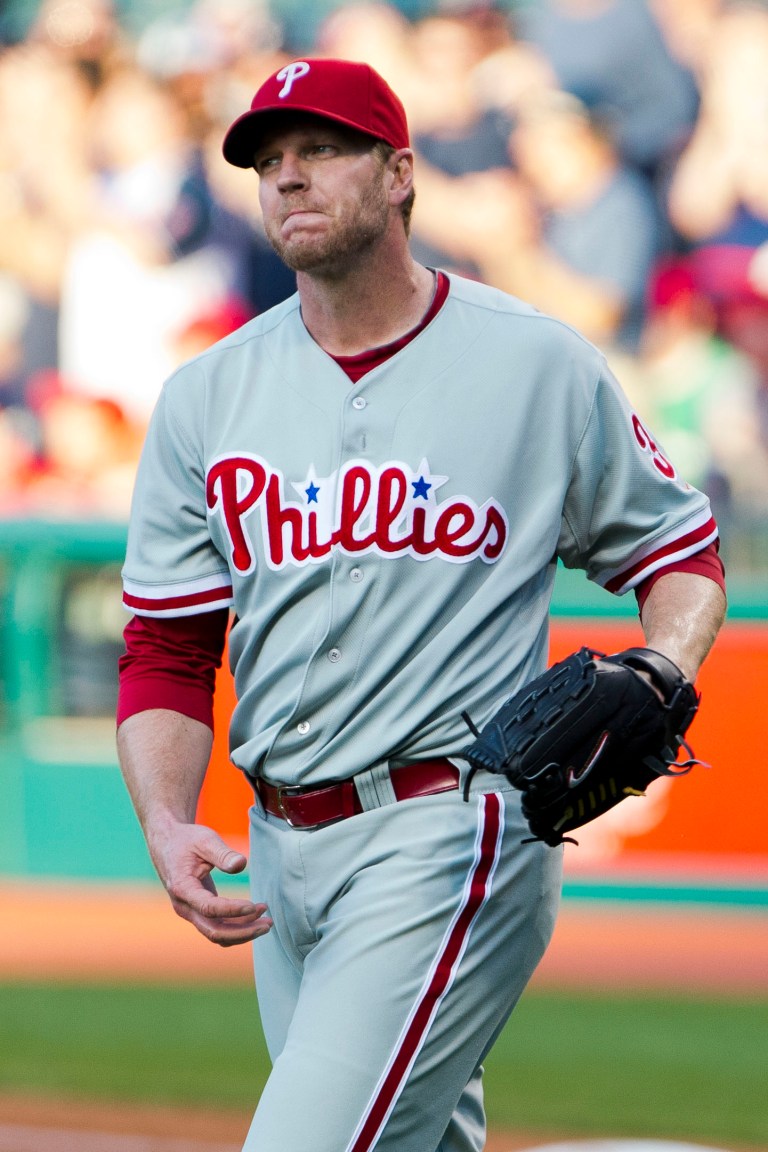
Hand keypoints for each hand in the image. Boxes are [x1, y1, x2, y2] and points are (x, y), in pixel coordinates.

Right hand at [150, 819, 271, 946]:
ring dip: (243, 932)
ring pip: (217, 934)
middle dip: (243, 931)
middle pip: (214, 931)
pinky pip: (218, 927)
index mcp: (182, 888)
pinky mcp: (198, 911)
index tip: (254, 905)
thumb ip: (223, 853)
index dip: (233, 910)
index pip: (209, 908)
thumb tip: (241, 865)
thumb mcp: (205, 840)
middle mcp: (184, 906)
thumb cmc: (186, 840)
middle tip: (268, 922)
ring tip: (267, 921)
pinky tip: (254, 915)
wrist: (167, 843)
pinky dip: (237, 927)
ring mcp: (190, 912)